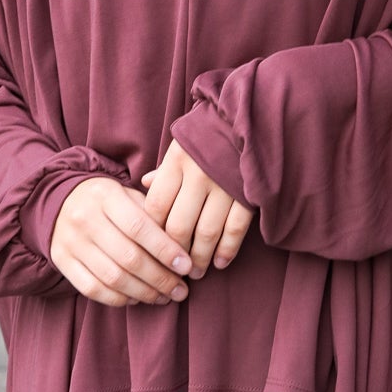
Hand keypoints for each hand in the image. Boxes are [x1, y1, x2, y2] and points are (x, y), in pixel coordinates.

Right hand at [50, 177, 191, 307]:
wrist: (60, 200)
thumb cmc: (108, 201)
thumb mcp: (128, 195)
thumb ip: (154, 214)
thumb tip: (183, 247)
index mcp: (106, 196)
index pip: (139, 227)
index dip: (166, 250)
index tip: (187, 266)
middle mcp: (85, 218)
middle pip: (128, 257)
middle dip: (160, 278)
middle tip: (181, 290)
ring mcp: (71, 242)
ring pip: (112, 277)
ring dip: (144, 293)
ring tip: (164, 297)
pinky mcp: (61, 261)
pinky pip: (93, 289)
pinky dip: (119, 299)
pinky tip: (137, 298)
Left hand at [141, 139, 254, 278]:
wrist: (247, 118)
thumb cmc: (208, 136)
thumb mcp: (180, 147)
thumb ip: (164, 170)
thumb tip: (143, 185)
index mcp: (176, 163)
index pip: (156, 207)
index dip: (152, 233)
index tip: (153, 249)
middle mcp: (197, 175)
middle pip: (178, 226)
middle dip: (175, 254)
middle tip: (174, 271)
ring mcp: (224, 185)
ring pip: (206, 233)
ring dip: (200, 259)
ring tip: (196, 273)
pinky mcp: (248, 194)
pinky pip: (235, 229)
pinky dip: (227, 250)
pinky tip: (220, 263)